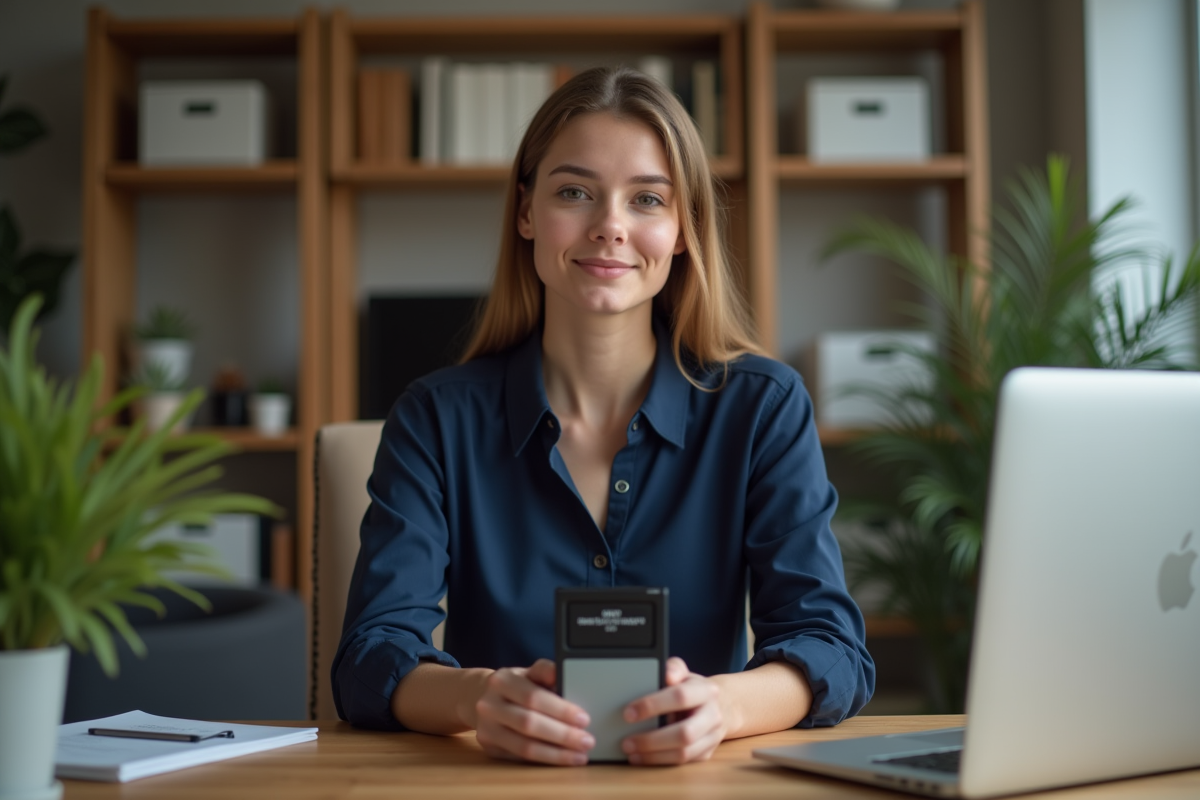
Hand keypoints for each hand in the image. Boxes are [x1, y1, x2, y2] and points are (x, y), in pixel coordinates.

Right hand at [474, 658, 594, 765]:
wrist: (482, 698)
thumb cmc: (516, 686)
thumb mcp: (528, 672)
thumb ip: (546, 671)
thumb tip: (563, 674)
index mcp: (502, 681)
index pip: (533, 696)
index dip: (560, 710)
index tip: (583, 718)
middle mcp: (489, 705)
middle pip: (528, 724)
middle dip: (562, 735)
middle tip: (587, 740)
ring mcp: (486, 729)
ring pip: (524, 747)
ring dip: (556, 754)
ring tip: (580, 755)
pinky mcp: (489, 748)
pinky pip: (520, 758)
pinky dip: (545, 760)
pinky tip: (563, 759)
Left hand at [620, 657, 728, 764]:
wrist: (720, 706)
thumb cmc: (693, 689)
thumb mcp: (684, 674)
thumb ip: (673, 668)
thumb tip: (666, 674)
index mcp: (706, 691)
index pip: (680, 697)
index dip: (653, 705)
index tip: (628, 713)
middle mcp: (712, 716)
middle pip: (684, 733)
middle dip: (652, 740)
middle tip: (626, 741)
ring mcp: (712, 737)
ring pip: (683, 753)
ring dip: (653, 755)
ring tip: (630, 751)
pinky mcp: (706, 753)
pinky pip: (682, 762)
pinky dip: (659, 761)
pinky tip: (642, 757)